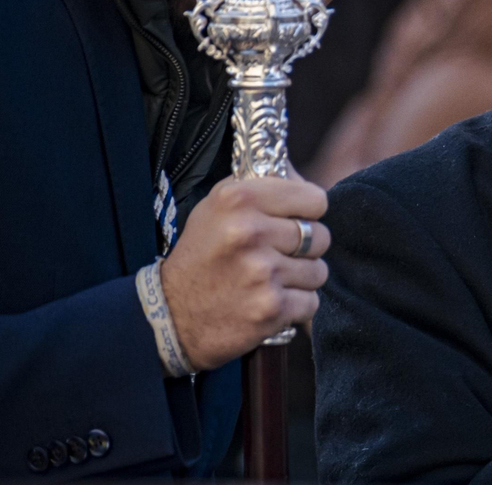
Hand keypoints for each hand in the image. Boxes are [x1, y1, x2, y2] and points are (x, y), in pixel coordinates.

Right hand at [160, 174, 330, 369]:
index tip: (294, 221)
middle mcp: (249, 232)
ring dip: (301, 279)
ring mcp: (262, 273)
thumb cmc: (202, 255)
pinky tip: (268, 302)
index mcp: (239, 199)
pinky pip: (311, 302)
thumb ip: (260, 186)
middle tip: (277, 255)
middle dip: (305, 248)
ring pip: (318, 271)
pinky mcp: (271, 308)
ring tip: (270, 280)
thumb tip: (299, 175)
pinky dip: (296, 306)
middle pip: (320, 236)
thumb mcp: (217, 207)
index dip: (308, 212)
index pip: (314, 198)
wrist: (170, 316)